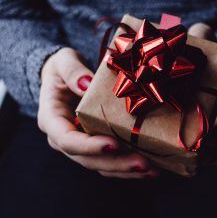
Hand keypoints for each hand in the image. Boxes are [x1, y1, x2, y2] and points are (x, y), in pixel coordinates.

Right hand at [38, 47, 157, 178]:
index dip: (89, 146)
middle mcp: (63, 137)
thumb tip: (86, 84)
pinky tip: (148, 166)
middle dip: (116, 163)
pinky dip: (126, 165)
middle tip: (142, 163)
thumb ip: (72, 72)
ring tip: (151, 169)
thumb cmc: (63, 68)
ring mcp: (79, 143)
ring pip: (100, 165)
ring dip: (125, 169)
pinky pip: (108, 160)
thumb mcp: (63, 61)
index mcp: (52, 119)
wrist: (65, 77)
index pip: (66, 139)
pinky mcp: (94, 143)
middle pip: (87, 159)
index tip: (113, 144)